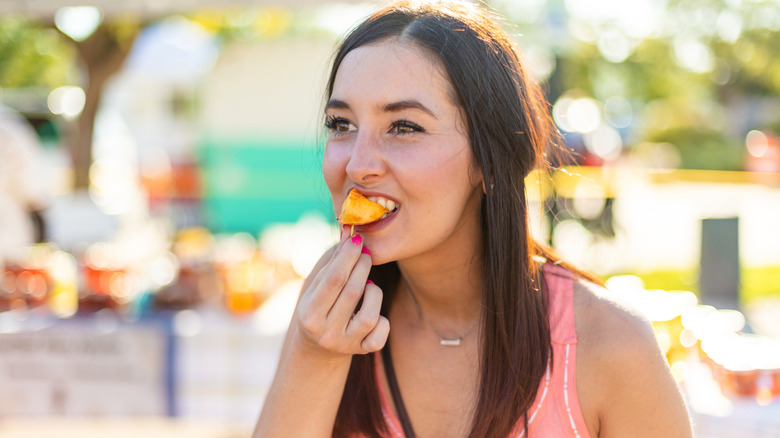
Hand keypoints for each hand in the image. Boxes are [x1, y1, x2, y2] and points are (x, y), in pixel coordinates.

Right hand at [294, 232, 389, 355]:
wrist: (317, 347)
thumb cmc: (320, 304)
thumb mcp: (319, 285)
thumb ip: (333, 260)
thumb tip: (348, 230)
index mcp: (309, 314)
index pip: (333, 279)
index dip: (348, 256)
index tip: (357, 239)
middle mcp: (325, 332)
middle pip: (352, 292)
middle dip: (362, 266)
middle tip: (366, 254)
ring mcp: (345, 345)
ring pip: (370, 315)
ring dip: (374, 292)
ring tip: (369, 285)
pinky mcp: (362, 351)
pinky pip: (380, 335)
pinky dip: (382, 321)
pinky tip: (373, 312)